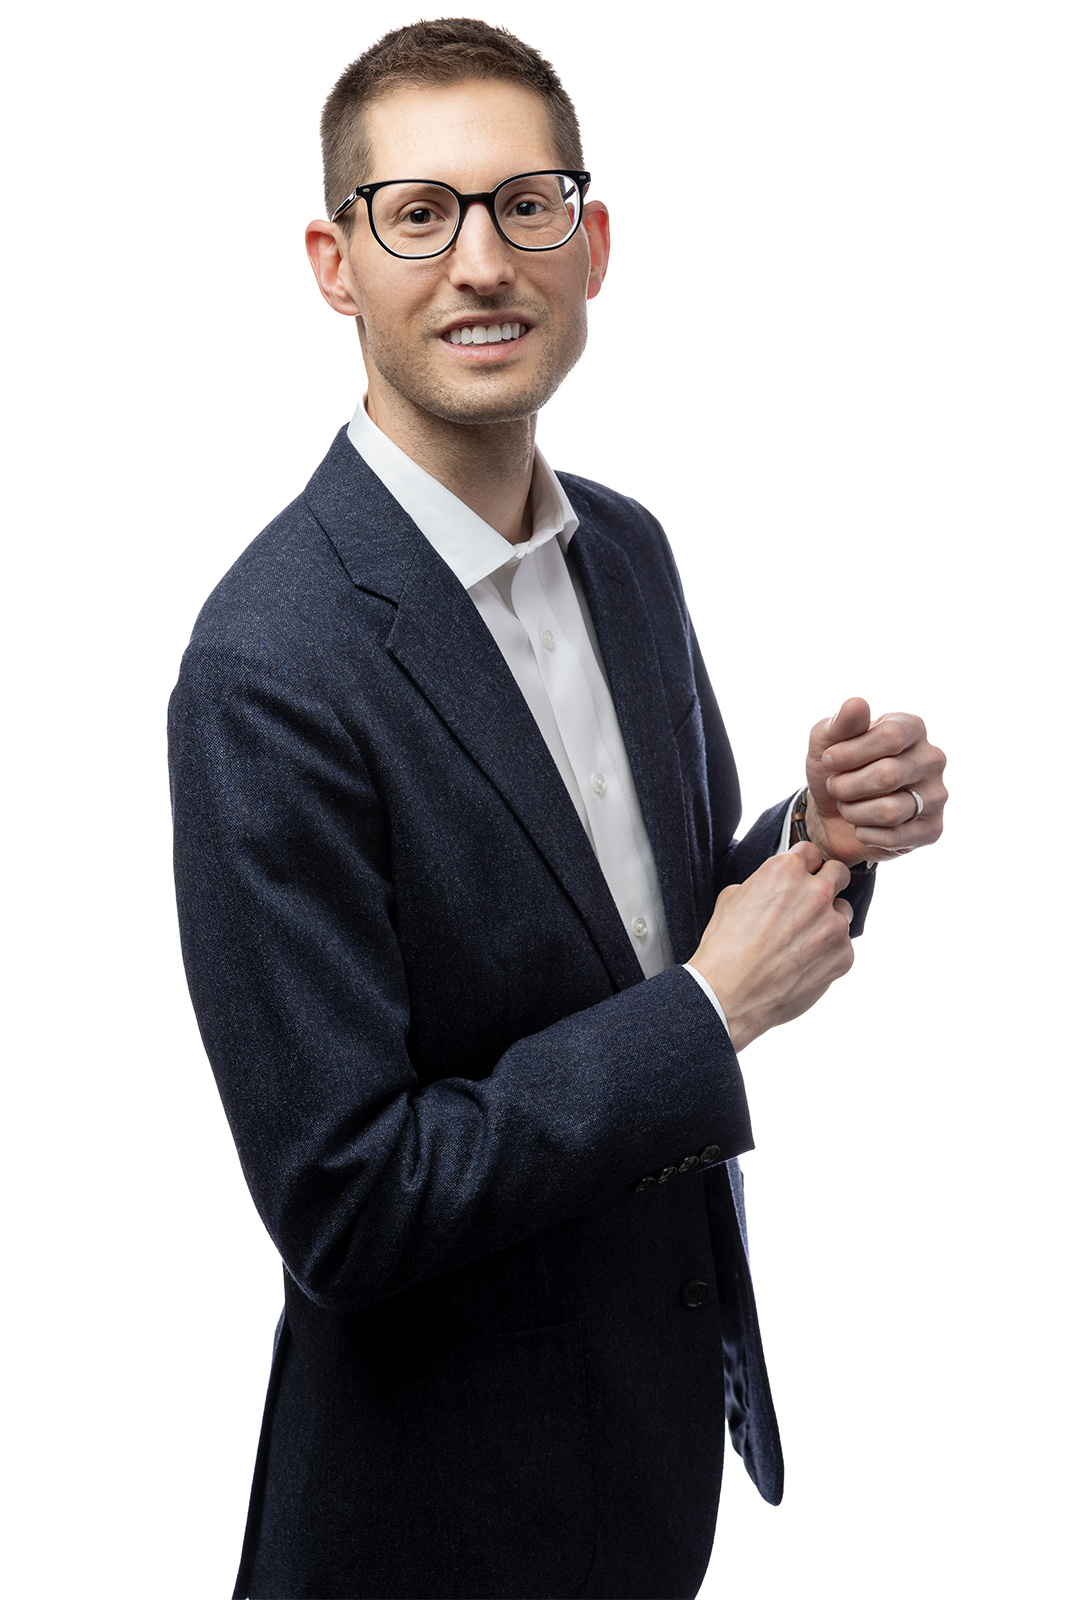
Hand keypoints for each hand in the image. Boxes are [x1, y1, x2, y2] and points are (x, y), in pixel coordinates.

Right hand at [690, 844, 854, 1050]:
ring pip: (843, 912)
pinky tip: (803, 964)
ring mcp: (834, 925)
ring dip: (828, 921)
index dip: (805, 865)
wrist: (728, 995)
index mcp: (786, 871)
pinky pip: (843, 946)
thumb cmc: (724, 949)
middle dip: (827, 884)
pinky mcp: (844, 956)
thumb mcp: (731, 899)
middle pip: (839, 873)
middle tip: (810, 903)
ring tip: (800, 942)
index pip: (811, 852)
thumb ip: (760, 884)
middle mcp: (816, 893)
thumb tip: (770, 888)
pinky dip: (828, 953)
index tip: (802, 875)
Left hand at [804, 697, 947, 865]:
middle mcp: (932, 758)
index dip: (852, 752)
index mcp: (911, 728)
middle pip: (889, 775)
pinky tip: (861, 827)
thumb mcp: (826, 742)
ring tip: (847, 807)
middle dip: (847, 786)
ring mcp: (937, 794)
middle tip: (834, 788)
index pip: (891, 736)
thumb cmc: (834, 770)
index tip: (828, 760)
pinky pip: (896, 836)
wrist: (831, 815)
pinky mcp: (933, 828)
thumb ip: (841, 723)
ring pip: (891, 810)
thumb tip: (857, 704)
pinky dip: (866, 834)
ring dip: (854, 812)